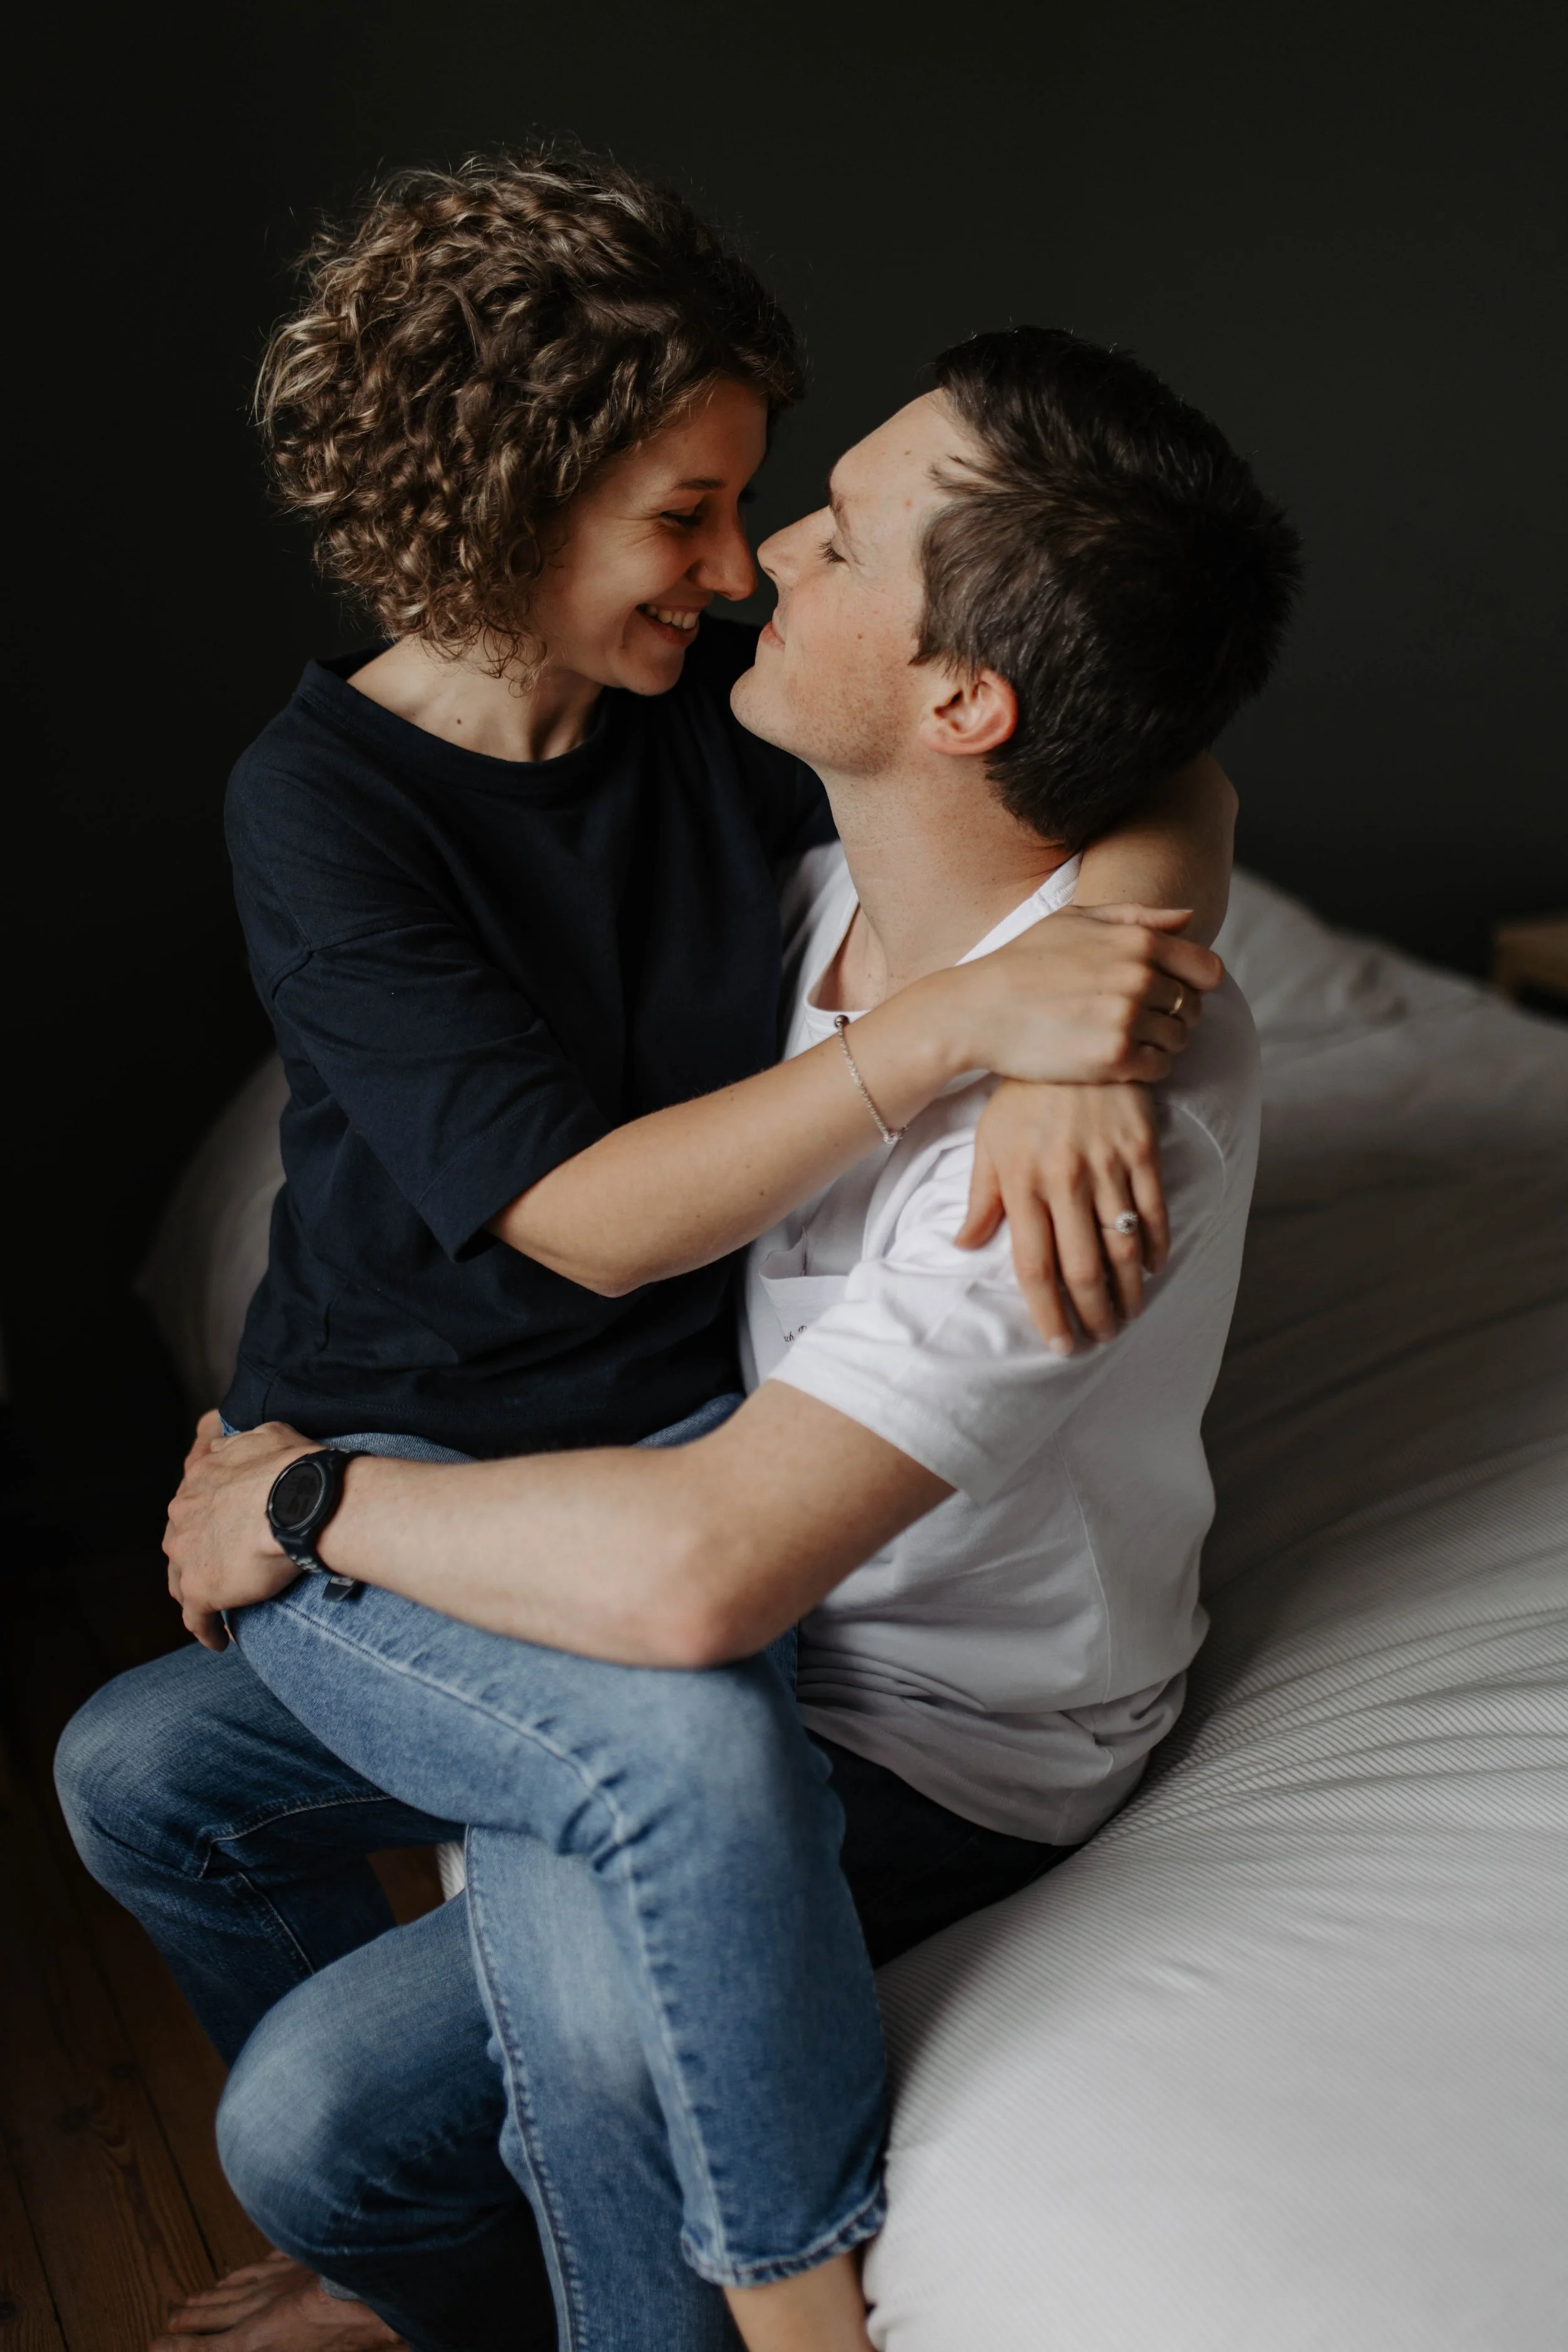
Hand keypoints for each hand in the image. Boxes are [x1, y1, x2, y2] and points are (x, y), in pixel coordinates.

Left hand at [164, 1411, 315, 1649]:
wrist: (303, 1502)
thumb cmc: (293, 1467)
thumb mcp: (265, 1434)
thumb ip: (239, 1441)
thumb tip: (224, 1437)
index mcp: (198, 1479)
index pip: (192, 1501)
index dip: (204, 1518)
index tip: (219, 1530)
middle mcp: (182, 1515)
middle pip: (181, 1543)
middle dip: (196, 1556)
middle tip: (222, 1570)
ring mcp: (186, 1554)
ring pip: (181, 1581)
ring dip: (196, 1593)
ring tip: (217, 1607)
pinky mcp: (200, 1590)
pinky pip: (196, 1619)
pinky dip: (206, 1630)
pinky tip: (218, 1640)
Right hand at [955, 905, 1221, 1084]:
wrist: (978, 1008)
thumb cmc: (1024, 960)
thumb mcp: (1075, 920)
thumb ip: (1137, 916)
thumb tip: (1188, 918)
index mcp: (1138, 941)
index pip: (1207, 970)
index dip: (1193, 984)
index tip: (1167, 993)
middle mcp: (1140, 977)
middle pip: (1192, 1008)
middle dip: (1170, 1015)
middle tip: (1132, 1020)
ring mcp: (1129, 1018)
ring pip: (1179, 1040)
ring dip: (1158, 1043)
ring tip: (1120, 1038)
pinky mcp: (1115, 1057)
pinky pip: (1160, 1068)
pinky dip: (1144, 1067)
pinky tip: (1114, 1059)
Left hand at [959, 1080, 1165, 1351]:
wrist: (1068, 1030)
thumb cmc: (1022, 1093)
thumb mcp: (990, 1141)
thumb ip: (981, 1198)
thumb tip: (963, 1246)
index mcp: (1021, 1183)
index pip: (1034, 1266)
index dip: (1048, 1313)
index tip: (1061, 1344)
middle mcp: (1063, 1180)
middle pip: (1081, 1268)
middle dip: (1093, 1313)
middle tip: (1101, 1338)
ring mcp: (1106, 1164)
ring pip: (1122, 1246)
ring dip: (1129, 1290)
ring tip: (1128, 1314)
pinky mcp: (1140, 1146)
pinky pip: (1153, 1208)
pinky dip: (1157, 1244)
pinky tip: (1154, 1267)